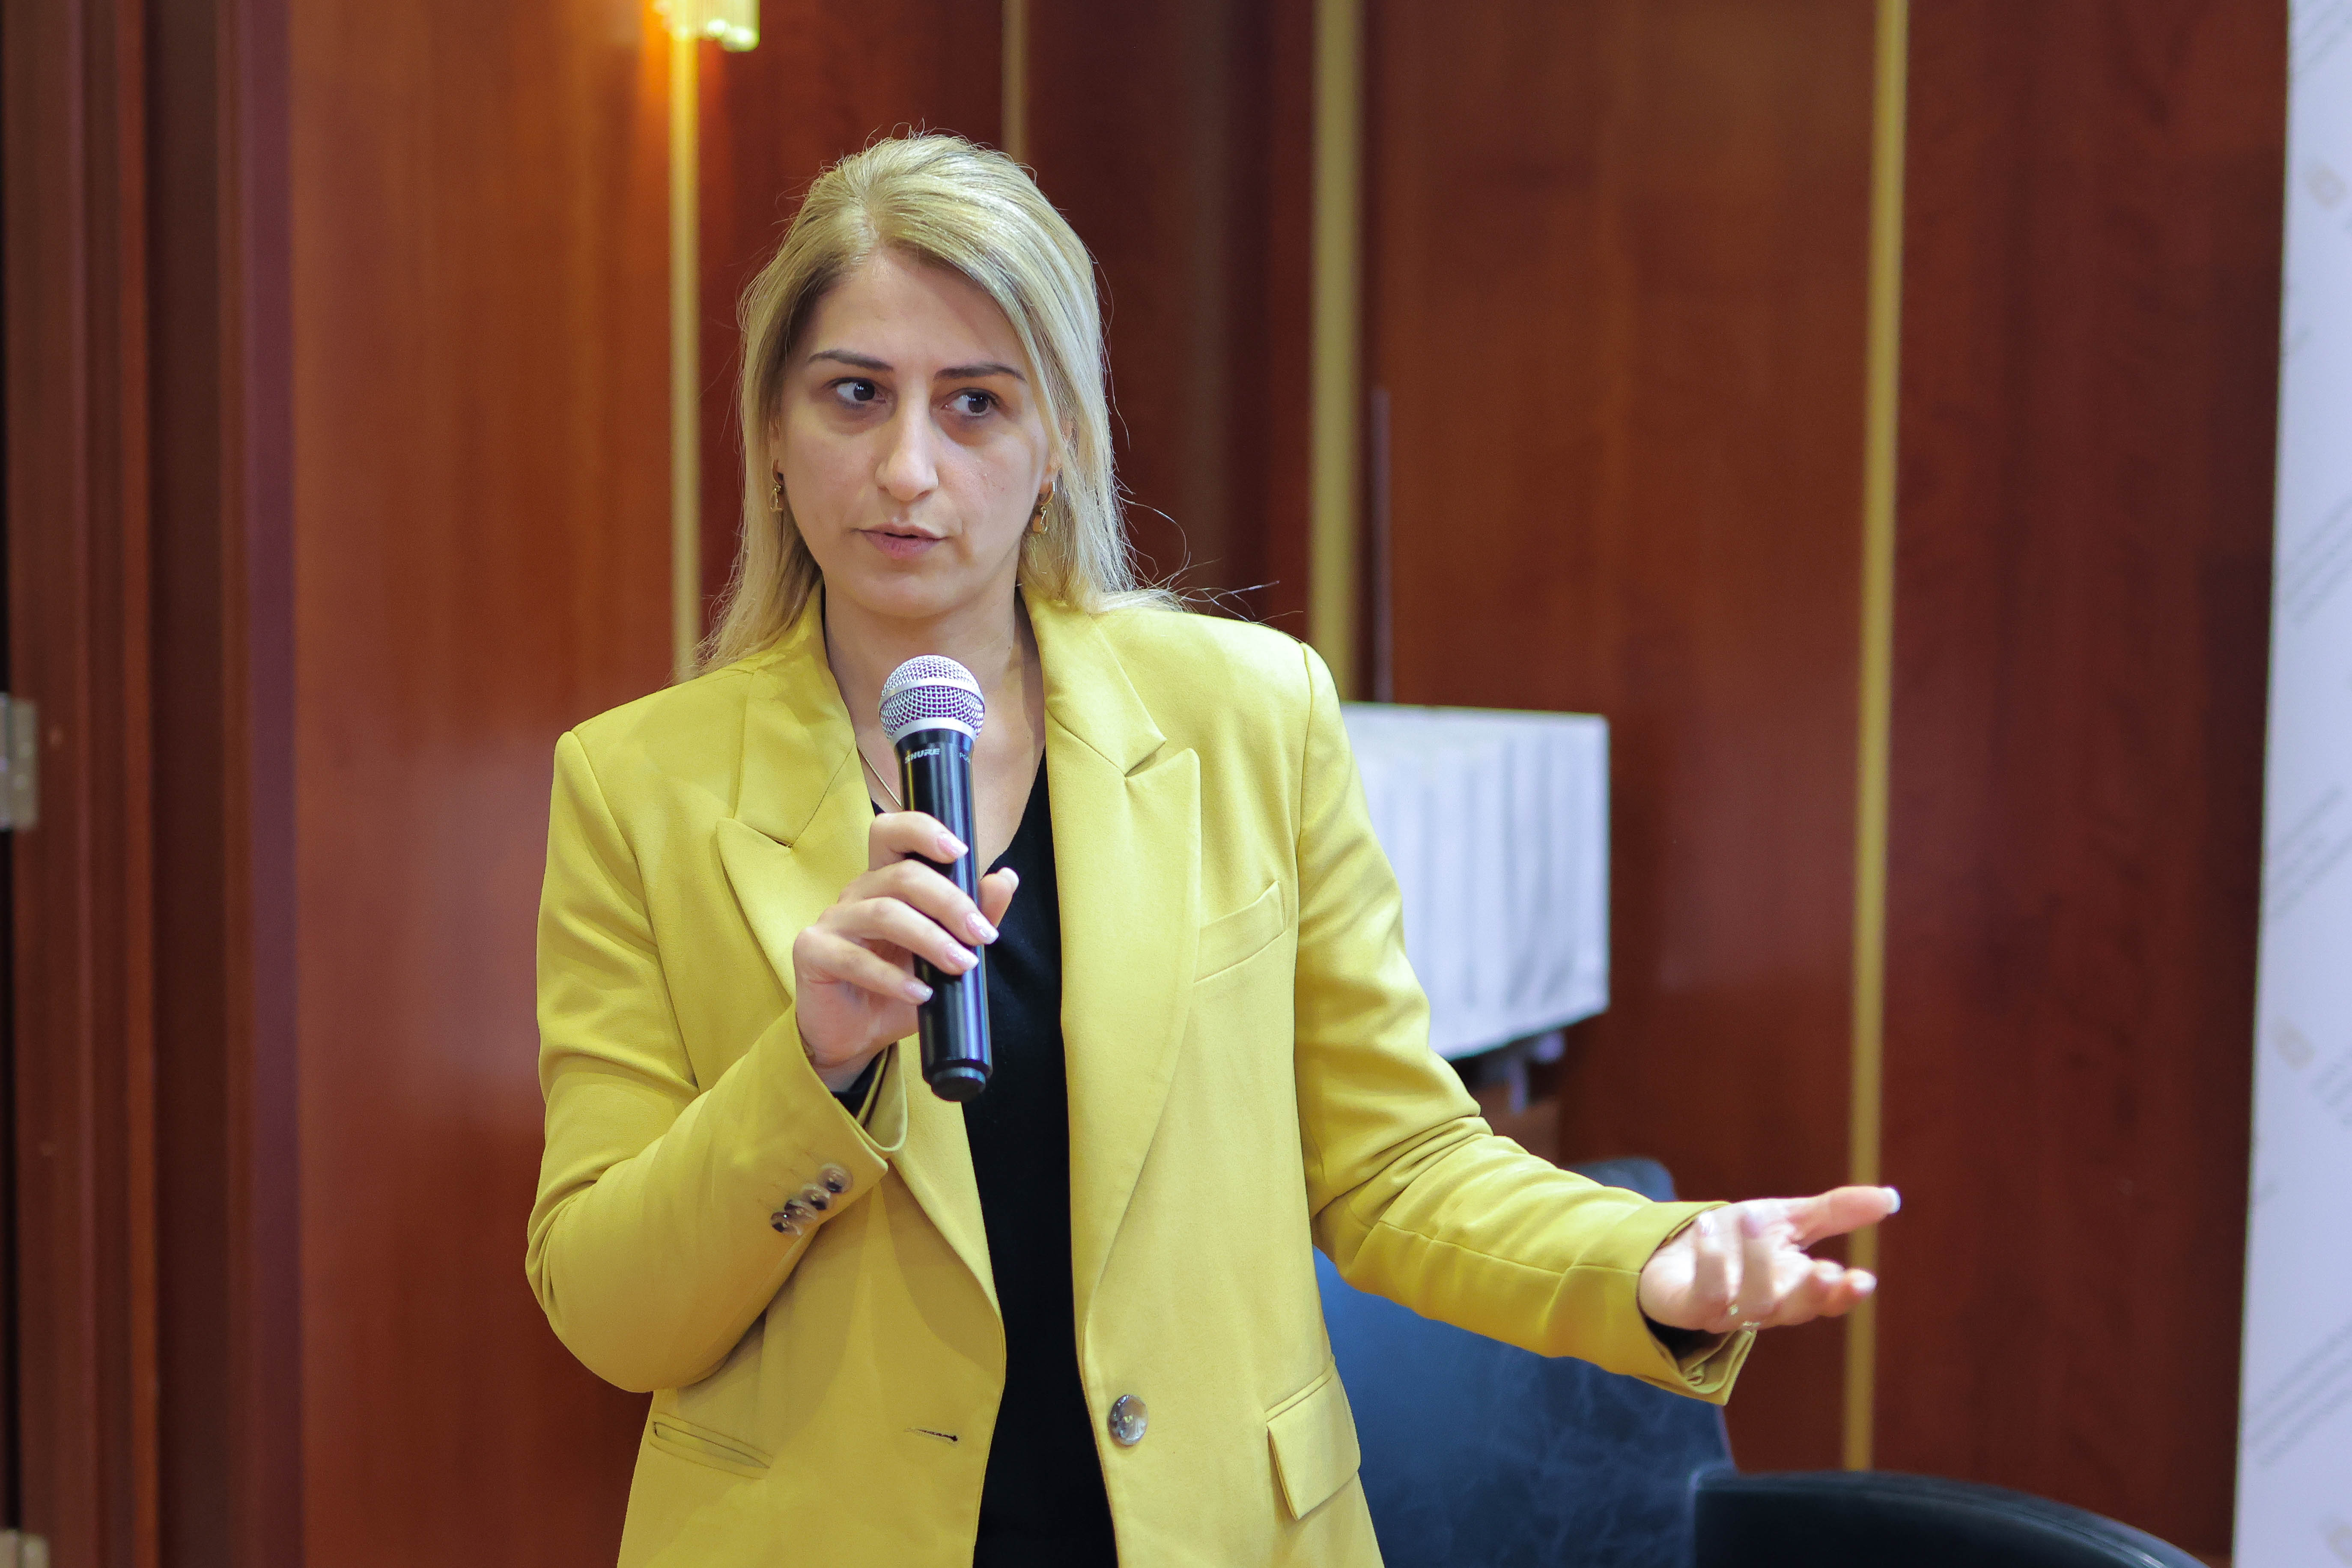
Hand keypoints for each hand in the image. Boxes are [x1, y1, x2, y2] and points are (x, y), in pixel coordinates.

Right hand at [790, 810, 1017, 1091]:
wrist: (858, 1036)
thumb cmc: (901, 988)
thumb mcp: (946, 954)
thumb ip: (974, 916)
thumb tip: (1005, 878)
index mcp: (886, 882)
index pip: (893, 833)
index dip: (922, 830)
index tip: (961, 851)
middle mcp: (857, 893)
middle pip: (902, 876)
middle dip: (950, 903)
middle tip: (982, 935)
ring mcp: (832, 920)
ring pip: (883, 913)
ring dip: (929, 939)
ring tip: (961, 964)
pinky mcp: (812, 952)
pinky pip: (854, 959)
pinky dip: (892, 978)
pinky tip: (921, 993)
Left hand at [1636, 1186, 1898, 1334]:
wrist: (1671, 1248)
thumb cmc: (1736, 1239)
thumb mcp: (1786, 1218)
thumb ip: (1834, 1213)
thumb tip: (1890, 1198)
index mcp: (1794, 1285)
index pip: (1827, 1300)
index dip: (1844, 1295)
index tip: (1863, 1280)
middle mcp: (1764, 1305)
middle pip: (1794, 1310)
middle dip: (1812, 1293)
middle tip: (1826, 1270)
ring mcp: (1727, 1312)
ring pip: (1753, 1303)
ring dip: (1756, 1261)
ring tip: (1751, 1216)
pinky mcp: (1689, 1309)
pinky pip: (1705, 1297)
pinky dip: (1710, 1262)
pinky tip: (1707, 1228)